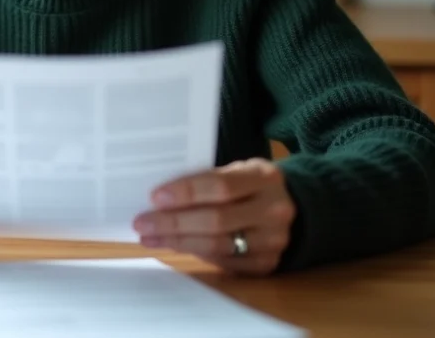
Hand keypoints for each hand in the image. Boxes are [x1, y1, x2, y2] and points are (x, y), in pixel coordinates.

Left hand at [132, 158, 296, 275]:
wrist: (292, 208)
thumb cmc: (249, 185)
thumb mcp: (237, 170)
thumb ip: (207, 179)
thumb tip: (159, 197)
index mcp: (264, 177)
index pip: (220, 186)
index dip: (186, 192)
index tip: (155, 197)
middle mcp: (274, 210)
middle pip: (216, 220)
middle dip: (174, 223)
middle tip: (142, 223)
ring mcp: (273, 241)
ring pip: (217, 245)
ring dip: (178, 242)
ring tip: (150, 237)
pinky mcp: (266, 264)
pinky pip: (223, 262)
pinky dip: (195, 253)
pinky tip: (173, 245)